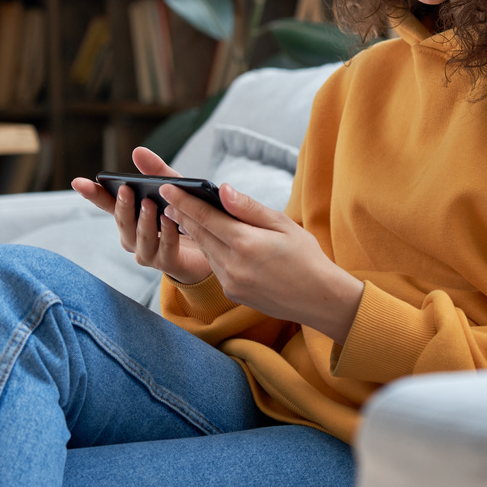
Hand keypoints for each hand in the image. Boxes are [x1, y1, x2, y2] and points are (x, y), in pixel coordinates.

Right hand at [71, 146, 213, 283]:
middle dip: (123, 205)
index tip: (77, 181)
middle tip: (126, 189)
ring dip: (144, 220)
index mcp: (131, 216)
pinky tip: (169, 220)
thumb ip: (156, 172)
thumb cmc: (187, 215)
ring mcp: (148, 252)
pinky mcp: (167, 263)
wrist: (212, 244)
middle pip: (122, 222)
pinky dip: (166, 234)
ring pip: (139, 237)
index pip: (107, 204)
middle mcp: (134, 236)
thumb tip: (138, 151)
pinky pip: (164, 248)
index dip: (92, 194)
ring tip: (149, 204)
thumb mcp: (174, 189)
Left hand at [164, 182, 364, 345]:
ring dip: (194, 233)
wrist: (319, 299)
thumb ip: (249, 208)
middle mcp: (232, 265)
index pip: (205, 217)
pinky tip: (211, 241)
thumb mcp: (283, 225)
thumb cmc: (306, 256)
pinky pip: (216, 266)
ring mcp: (230, 282)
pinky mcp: (232, 292)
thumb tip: (222, 190)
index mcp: (245, 243)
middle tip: (167, 199)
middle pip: (199, 234)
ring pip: (205, 250)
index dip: (184, 201)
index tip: (167, 188)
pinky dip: (211, 251)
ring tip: (183, 215)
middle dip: (182, 214)